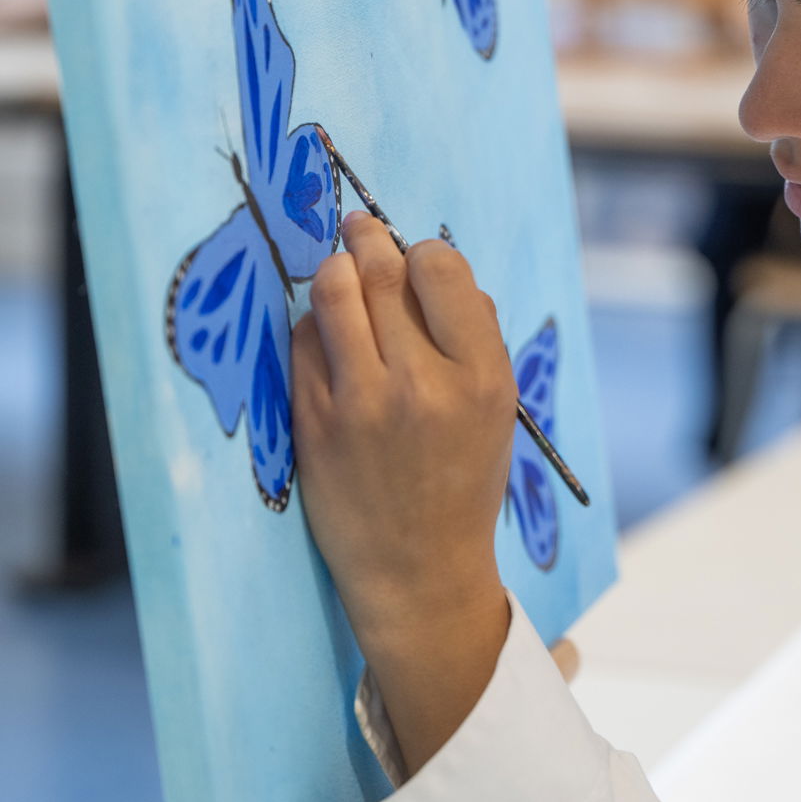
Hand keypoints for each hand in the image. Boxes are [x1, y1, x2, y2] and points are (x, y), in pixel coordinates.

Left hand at [291, 213, 515, 770]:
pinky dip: (313, 325)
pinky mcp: (314, 422)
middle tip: (358, 229)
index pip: (442, 269)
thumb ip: (474, 339)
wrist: (419, 572)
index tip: (413, 257)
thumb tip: (432, 267)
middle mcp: (422, 383)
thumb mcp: (496, 410)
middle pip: (382, 272)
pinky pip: (303, 341)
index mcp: (481, 376)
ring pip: (333, 293)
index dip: (423, 253)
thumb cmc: (462, 481)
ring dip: (333, 270)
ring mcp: (362, 402)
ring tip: (336, 269)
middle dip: (367, 240)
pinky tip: (324, 335)